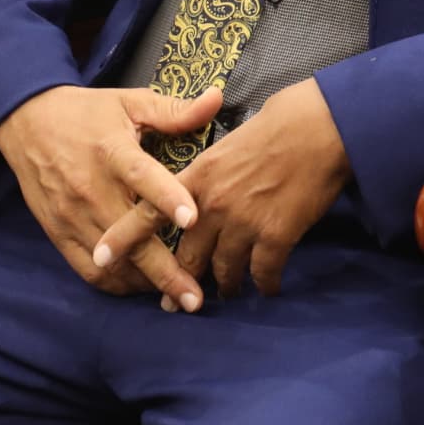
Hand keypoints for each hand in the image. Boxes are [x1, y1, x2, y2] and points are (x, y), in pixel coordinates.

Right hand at [0, 83, 226, 299]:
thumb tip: (217, 98)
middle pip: (129, 237)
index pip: (142, 177)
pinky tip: (142, 287)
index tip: (193, 219)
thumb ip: (174, 110)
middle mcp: (90, 188)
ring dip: (144, 282)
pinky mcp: (57, 232)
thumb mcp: (129, 102)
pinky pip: (87, 270)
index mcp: (112, 151)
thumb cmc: (86, 112)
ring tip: (178, 296)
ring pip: (110, 261)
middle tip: (195, 297)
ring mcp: (71, 215)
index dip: (167, 198)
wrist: (26, 122)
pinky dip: (115, 283)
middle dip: (164, 270)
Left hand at [94, 77, 351, 309]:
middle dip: (182, 283)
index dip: (123, 238)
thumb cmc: (280, 123)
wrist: (321, 127)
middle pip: (187, 256)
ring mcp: (243, 223)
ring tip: (228, 292)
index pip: (147, 212)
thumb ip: (210, 172)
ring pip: (223, 272)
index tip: (102, 259)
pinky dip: (264, 285)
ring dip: (225, 286)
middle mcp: (212, 205)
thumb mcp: (229, 141)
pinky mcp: (275, 237)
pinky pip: (262, 275)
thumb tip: (205, 188)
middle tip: (178, 301)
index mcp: (198, 176)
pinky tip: (268, 287)